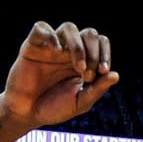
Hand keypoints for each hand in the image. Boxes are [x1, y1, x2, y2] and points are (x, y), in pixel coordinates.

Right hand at [1, 22, 118, 127]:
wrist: (26, 114)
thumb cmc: (53, 108)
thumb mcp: (79, 103)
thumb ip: (97, 90)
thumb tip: (115, 75)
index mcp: (83, 61)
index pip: (100, 43)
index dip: (105, 53)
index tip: (102, 71)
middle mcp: (68, 51)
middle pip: (89, 33)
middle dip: (93, 52)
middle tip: (87, 74)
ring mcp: (51, 47)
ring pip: (69, 27)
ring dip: (78, 45)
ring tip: (78, 67)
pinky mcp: (31, 46)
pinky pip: (41, 28)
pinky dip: (51, 35)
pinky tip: (56, 51)